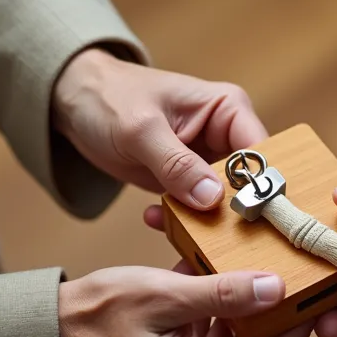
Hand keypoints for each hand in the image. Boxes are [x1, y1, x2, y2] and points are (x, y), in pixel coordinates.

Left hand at [51, 48, 267, 210]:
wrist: (75, 104)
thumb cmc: (109, 97)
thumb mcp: (141, 130)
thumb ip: (177, 164)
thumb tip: (213, 198)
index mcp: (228, 110)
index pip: (261, 152)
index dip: (260, 186)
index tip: (249, 218)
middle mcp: (226, 137)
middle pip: (250, 184)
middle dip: (234, 213)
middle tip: (218, 239)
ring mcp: (208, 162)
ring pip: (225, 204)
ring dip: (206, 223)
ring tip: (182, 231)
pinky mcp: (188, 182)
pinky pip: (197, 211)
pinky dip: (181, 221)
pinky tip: (156, 219)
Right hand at [59, 264, 309, 336]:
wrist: (50, 335)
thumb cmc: (99, 315)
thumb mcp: (166, 295)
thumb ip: (224, 294)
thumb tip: (276, 288)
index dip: (294, 324)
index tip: (309, 289)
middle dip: (270, 318)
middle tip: (285, 276)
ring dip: (244, 317)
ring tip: (247, 275)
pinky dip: (220, 322)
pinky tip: (215, 287)